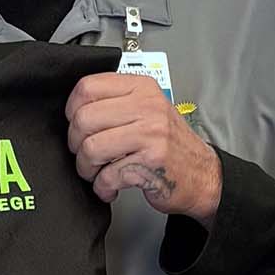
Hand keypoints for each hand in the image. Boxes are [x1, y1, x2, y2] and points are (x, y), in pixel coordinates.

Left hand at [65, 73, 222, 223]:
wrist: (203, 175)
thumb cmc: (170, 144)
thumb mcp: (148, 109)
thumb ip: (116, 102)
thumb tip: (74, 110)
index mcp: (142, 89)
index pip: (88, 87)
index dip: (72, 109)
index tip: (75, 123)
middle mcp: (147, 107)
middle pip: (84, 119)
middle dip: (75, 143)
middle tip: (84, 153)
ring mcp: (151, 134)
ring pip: (91, 148)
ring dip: (87, 168)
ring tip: (97, 172)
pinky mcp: (151, 162)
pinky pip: (107, 175)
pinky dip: (103, 187)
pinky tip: (111, 185)